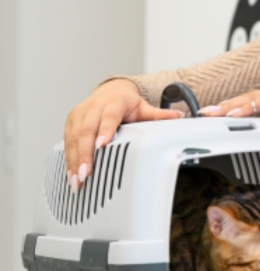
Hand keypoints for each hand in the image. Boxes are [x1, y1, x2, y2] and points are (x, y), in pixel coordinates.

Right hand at [64, 79, 183, 190]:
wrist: (110, 90)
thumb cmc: (126, 102)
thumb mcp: (143, 107)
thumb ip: (159, 114)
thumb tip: (180, 117)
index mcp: (113, 103)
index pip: (108, 117)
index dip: (104, 131)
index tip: (102, 145)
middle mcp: (93, 107)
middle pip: (86, 131)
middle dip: (85, 154)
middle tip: (86, 173)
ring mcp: (79, 114)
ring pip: (74, 138)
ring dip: (74, 161)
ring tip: (76, 180)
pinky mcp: (70, 122)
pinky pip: (67, 141)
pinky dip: (68, 159)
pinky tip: (71, 174)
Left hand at [198, 84, 259, 141]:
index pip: (254, 101)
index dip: (234, 107)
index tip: (215, 114)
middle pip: (249, 98)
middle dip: (226, 105)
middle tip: (205, 112)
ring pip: (254, 97)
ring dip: (232, 106)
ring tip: (215, 113)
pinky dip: (250, 107)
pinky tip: (236, 113)